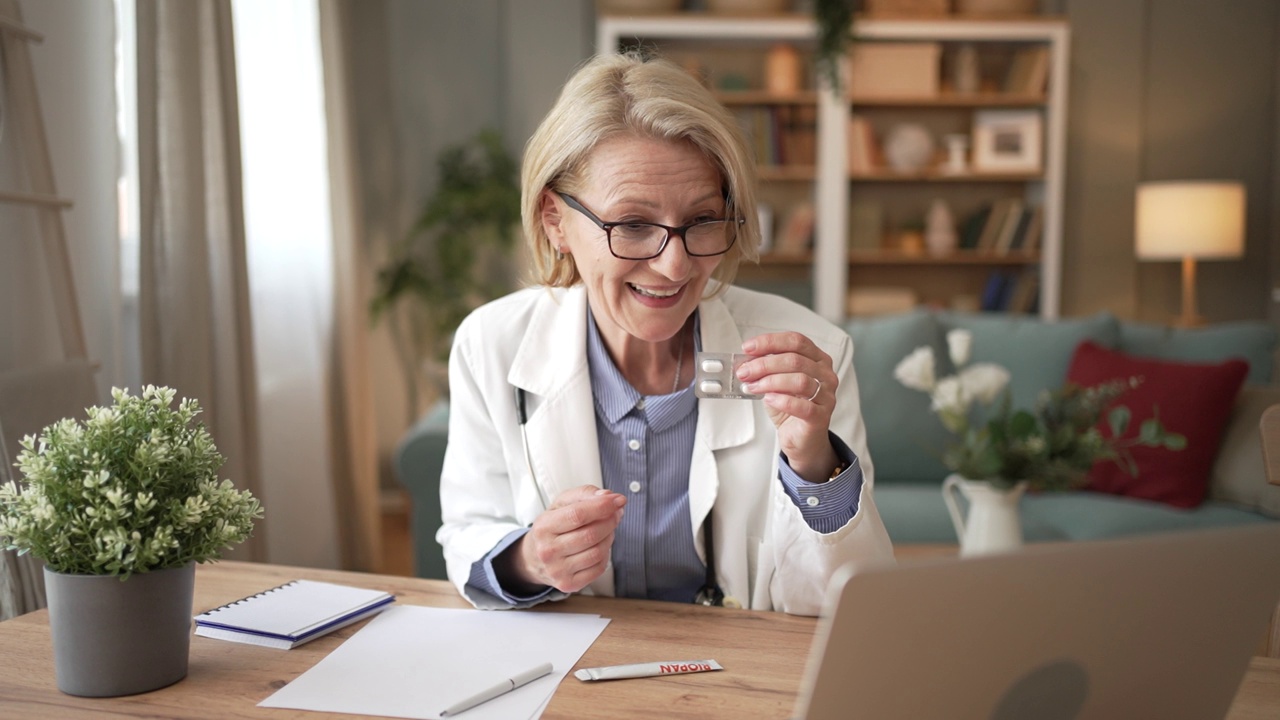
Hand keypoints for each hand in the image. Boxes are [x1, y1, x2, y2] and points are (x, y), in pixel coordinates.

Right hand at [506, 485, 625, 593]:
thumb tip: (608, 496)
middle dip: (610, 521)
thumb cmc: (552, 527)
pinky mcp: (568, 584)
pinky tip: (600, 546)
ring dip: (609, 537)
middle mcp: (547, 551)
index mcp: (543, 527)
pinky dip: (605, 555)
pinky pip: (598, 568)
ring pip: (598, 552)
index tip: (617, 500)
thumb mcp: (561, 504)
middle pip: (591, 534)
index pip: (578, 515)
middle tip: (616, 513)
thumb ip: (585, 494)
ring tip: (606, 529)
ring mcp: (557, 570)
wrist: (534, 557)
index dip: (602, 506)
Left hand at [737, 332, 839, 482]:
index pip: (796, 341)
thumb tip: (746, 361)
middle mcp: (826, 374)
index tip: (748, 348)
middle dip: (764, 364)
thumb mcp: (776, 382)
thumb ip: (766, 369)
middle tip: (745, 372)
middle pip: (795, 359)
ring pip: (799, 380)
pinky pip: (803, 406)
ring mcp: (827, 395)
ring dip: (770, 381)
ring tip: (753, 387)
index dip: (770, 342)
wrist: (800, 438)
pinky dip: (781, 400)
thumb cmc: (789, 407)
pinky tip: (768, 399)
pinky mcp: (821, 416)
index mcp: (818, 359)